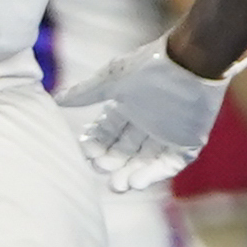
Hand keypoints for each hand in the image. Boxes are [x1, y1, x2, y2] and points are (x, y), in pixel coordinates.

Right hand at [56, 41, 246, 191]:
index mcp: (128, 108)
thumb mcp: (112, 80)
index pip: (108, 133)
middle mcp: (146, 123)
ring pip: (145, 161)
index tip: (88, 153)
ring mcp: (168, 134)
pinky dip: (154, 174)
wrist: (190, 60)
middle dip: (113, 163)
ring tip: (119, 186)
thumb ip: (86, 93)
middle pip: (125, 151)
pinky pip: (169, 163)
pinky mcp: (188, 142)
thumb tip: (57, 99)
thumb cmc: (150, 65)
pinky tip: (137, 182)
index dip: (97, 145)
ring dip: (131, 174)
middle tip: (102, 171)